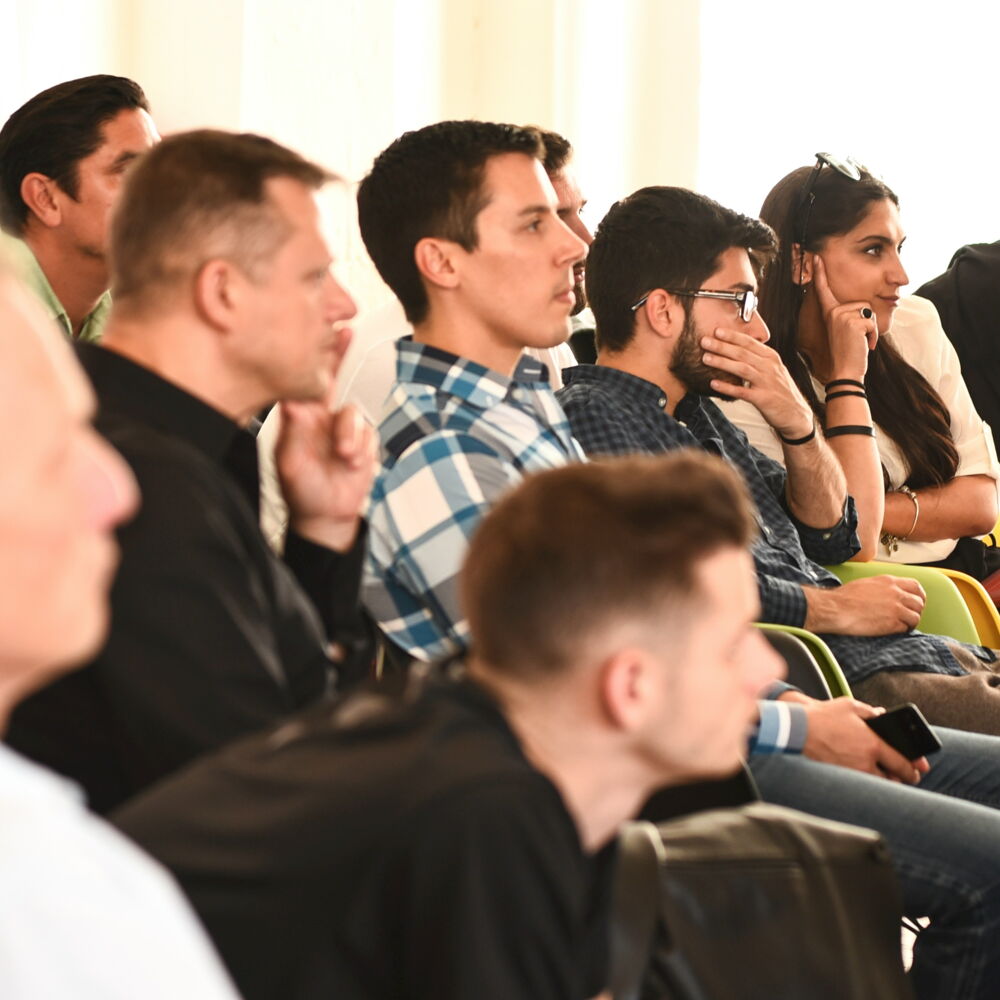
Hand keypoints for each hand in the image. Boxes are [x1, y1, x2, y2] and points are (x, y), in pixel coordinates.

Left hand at [275, 348, 377, 551]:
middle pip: (334, 378)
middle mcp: (321, 417)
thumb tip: (293, 402)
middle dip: (341, 354)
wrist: (327, 516)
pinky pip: (367, 432)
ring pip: (352, 413)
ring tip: (344, 456)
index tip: (317, 330)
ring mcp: (343, 429)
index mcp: (299, 418)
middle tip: (346, 332)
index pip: (305, 380)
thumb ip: (296, 430)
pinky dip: (361, 448)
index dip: (311, 355)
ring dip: (349, 434)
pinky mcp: (363, 441)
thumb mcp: (291, 461)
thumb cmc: (302, 491)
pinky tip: (352, 463)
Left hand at [702, 327, 814, 440]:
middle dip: (722, 346)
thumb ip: (758, 358)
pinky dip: (727, 387)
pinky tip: (714, 384)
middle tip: (704, 341)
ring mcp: (766, 383)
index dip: (733, 336)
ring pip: (742, 369)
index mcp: (771, 358)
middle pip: (743, 353)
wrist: (795, 414)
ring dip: (722, 362)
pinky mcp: (763, 399)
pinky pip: (742, 391)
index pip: (750, 342)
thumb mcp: (773, 370)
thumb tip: (737, 347)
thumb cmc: (780, 391)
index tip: (717, 330)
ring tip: (706, 358)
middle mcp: (770, 368)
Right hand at [779, 692, 928, 782]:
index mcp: (873, 744)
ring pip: (878, 784)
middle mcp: (865, 762)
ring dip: (885, 781)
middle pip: (894, 779)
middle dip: (903, 778)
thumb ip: (871, 712)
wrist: (797, 730)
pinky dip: (868, 781)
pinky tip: (866, 773)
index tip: (920, 769)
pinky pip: (861, 783)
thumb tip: (882, 715)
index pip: (902, 763)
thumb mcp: (850, 706)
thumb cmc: (823, 716)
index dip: (915, 769)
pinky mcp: (840, 777)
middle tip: (907, 775)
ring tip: (887, 774)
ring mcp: (852, 772)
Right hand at [804, 575, 925, 634]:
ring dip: (910, 622)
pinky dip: (902, 630)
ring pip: (916, 616)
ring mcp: (895, 608)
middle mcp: (895, 593)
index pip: (915, 586)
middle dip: (915, 610)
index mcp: (889, 581)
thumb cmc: (844, 597)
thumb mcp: (866, 583)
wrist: (835, 608)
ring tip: (901, 625)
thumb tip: (887, 594)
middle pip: (919, 602)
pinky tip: (893, 630)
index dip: (919, 596)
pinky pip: (906, 628)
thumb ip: (882, 587)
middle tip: (908, 616)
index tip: (915, 602)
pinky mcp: (892, 623)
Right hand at [812, 256, 877, 377]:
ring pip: (869, 311)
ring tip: (861, 342)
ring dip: (871, 329)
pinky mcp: (852, 322)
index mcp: (830, 313)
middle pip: (862, 303)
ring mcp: (841, 316)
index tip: (816, 258)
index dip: (820, 273)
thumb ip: (851, 317)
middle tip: (858, 339)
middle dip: (868, 322)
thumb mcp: (848, 331)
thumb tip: (863, 310)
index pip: (824, 290)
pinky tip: (865, 346)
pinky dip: (873, 335)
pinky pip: (872, 322)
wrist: (845, 372)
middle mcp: (833, 312)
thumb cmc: (849, 353)